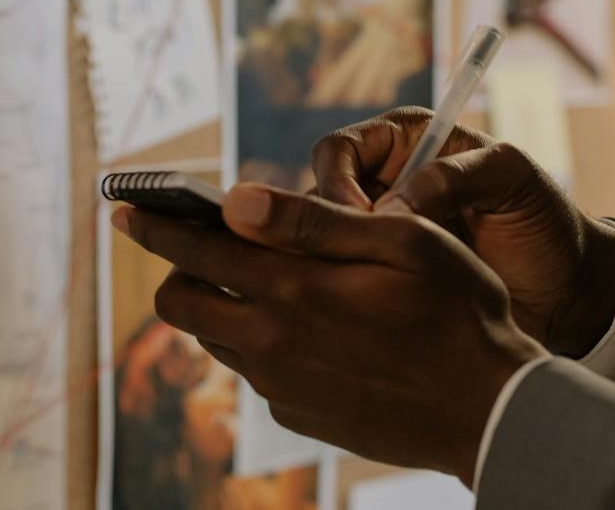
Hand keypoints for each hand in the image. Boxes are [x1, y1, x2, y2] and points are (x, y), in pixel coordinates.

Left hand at [114, 186, 544, 483]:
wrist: (491, 410)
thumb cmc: (456, 309)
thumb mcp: (399, 242)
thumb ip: (311, 221)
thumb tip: (234, 200)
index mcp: (293, 290)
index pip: (195, 251)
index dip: (154, 224)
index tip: (124, 207)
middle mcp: (273, 344)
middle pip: (180, 304)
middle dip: (180, 268)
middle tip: (209, 245)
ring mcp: (282, 386)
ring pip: (215, 338)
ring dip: (223, 304)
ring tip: (270, 281)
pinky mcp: (298, 415)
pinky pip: (256, 371)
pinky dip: (264, 341)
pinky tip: (314, 329)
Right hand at [311, 108, 614, 357]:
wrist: (571, 292)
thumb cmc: (546, 224)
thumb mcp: (510, 180)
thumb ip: (453, 176)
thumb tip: (392, 208)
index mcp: (408, 142)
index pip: (340, 150)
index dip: (336, 182)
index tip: (360, 220)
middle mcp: (384, 184)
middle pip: (318, 198)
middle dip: (327, 230)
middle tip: (358, 263)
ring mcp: (383, 235)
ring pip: (324, 244)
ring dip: (336, 264)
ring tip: (366, 292)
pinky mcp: (386, 278)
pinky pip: (346, 280)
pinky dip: (349, 292)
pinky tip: (371, 313)